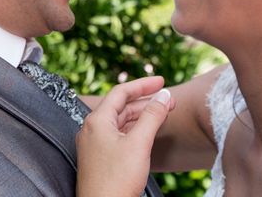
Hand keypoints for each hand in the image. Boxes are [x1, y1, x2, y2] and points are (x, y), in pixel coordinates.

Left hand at [76, 76, 173, 196]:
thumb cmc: (116, 181)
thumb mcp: (139, 143)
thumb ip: (152, 116)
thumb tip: (164, 95)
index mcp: (97, 120)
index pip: (121, 92)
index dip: (143, 84)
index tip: (162, 81)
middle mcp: (92, 129)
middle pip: (121, 106)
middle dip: (146, 101)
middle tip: (169, 100)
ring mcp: (95, 145)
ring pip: (121, 122)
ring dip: (142, 116)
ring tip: (163, 113)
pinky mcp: (100, 158)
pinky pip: (118, 136)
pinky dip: (135, 130)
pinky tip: (148, 132)